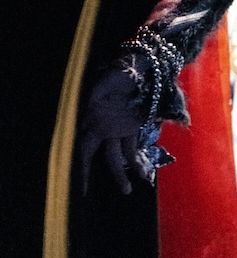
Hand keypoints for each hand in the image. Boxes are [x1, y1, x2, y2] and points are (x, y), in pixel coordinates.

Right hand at [79, 63, 154, 194]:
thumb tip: (87, 103)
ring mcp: (117, 128)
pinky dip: (137, 162)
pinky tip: (143, 175)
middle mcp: (101, 125)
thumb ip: (97, 91)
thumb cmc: (122, 72)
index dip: (75, 157)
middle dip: (86, 172)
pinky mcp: (132, 127)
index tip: (70, 173)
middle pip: (91, 154)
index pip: (79, 141)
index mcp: (90, 115)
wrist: (144, 66)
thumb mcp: (106, 80)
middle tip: (83, 191)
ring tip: (126, 191)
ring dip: (118, 174)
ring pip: (114, 157)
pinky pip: (132, 149)